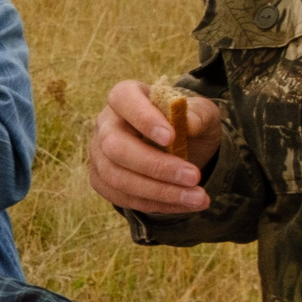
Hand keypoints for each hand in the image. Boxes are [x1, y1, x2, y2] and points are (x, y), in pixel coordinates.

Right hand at [86, 80, 220, 214]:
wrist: (181, 148)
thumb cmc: (188, 124)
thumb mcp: (202, 114)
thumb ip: (199, 115)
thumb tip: (189, 124)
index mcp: (126, 96)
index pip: (123, 99)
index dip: (143, 118)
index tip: (171, 137)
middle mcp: (106, 124)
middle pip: (114, 146)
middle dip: (155, 166)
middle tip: (193, 177)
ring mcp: (99, 154)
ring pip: (116, 177)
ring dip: (159, 192)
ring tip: (197, 197)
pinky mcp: (101, 180)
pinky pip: (121, 196)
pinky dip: (155, 204)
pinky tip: (183, 204)